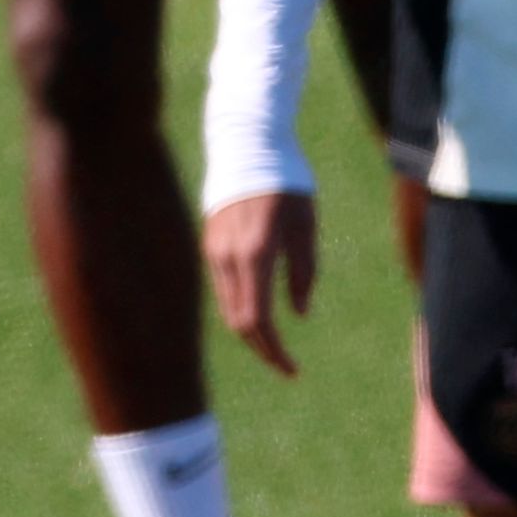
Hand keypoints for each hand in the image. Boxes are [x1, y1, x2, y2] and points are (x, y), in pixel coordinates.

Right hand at [203, 190, 319, 376]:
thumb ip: (304, 273)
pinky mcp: (210, 243)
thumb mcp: (306, 228)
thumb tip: (297, 313)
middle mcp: (228, 256)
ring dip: (251, 332)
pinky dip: (241, 309)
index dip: (273, 350)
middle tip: (287, 366)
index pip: (258, 320)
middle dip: (263, 348)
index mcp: (256, 254)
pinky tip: (260, 316)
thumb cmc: (287, 185)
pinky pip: (224, 288)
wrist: (246, 146)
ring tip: (275, 347)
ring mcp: (214, 250)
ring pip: (228, 307)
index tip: (292, 370)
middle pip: (238, 321)